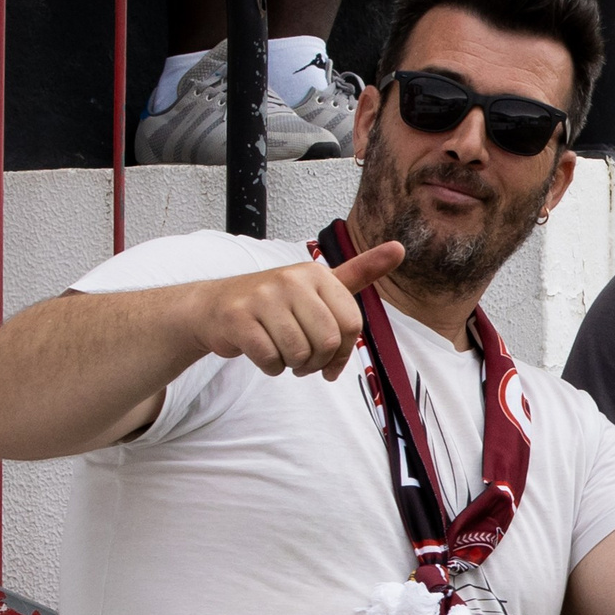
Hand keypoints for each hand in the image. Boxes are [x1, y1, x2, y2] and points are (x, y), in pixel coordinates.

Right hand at [192, 241, 402, 380]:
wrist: (214, 307)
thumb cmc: (275, 303)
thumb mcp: (319, 285)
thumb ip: (359, 272)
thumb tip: (400, 247)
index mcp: (317, 274)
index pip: (351, 325)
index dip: (344, 352)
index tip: (332, 357)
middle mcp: (291, 280)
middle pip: (327, 342)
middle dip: (318, 362)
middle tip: (304, 360)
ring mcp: (262, 297)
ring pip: (299, 354)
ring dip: (293, 365)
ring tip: (283, 353)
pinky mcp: (237, 318)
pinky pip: (271, 360)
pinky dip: (271, 367)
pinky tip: (263, 353)